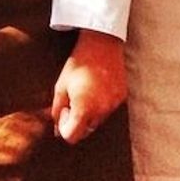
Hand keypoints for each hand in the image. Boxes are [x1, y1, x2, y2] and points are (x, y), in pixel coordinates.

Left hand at [52, 29, 125, 143]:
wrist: (101, 43)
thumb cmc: (77, 64)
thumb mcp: (61, 87)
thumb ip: (57, 112)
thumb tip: (58, 132)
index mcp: (84, 109)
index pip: (72, 137)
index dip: (64, 127)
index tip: (64, 109)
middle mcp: (101, 111)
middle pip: (86, 130)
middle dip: (77, 121)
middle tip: (73, 100)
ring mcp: (114, 104)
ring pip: (98, 120)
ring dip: (90, 113)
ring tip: (86, 91)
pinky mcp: (122, 97)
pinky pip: (108, 109)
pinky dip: (101, 104)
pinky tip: (97, 87)